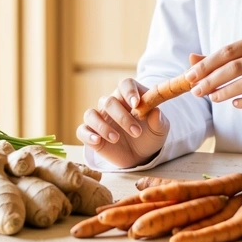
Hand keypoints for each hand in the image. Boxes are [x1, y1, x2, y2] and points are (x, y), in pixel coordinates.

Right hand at [75, 54, 198, 168]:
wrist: (142, 156)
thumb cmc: (150, 136)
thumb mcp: (160, 129)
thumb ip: (159, 120)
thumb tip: (155, 111)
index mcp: (130, 96)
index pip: (125, 84)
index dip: (129, 91)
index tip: (136, 104)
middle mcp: (112, 104)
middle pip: (109, 101)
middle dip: (122, 117)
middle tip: (136, 132)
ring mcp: (100, 118)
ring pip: (91, 114)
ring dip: (102, 126)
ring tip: (116, 138)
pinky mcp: (91, 134)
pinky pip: (82, 130)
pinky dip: (87, 134)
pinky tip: (97, 141)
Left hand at [184, 32, 241, 117]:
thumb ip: (226, 57)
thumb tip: (192, 59)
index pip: (228, 50)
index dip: (207, 64)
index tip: (190, 76)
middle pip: (235, 66)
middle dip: (211, 79)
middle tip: (196, 91)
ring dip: (225, 91)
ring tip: (212, 98)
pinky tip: (235, 104)